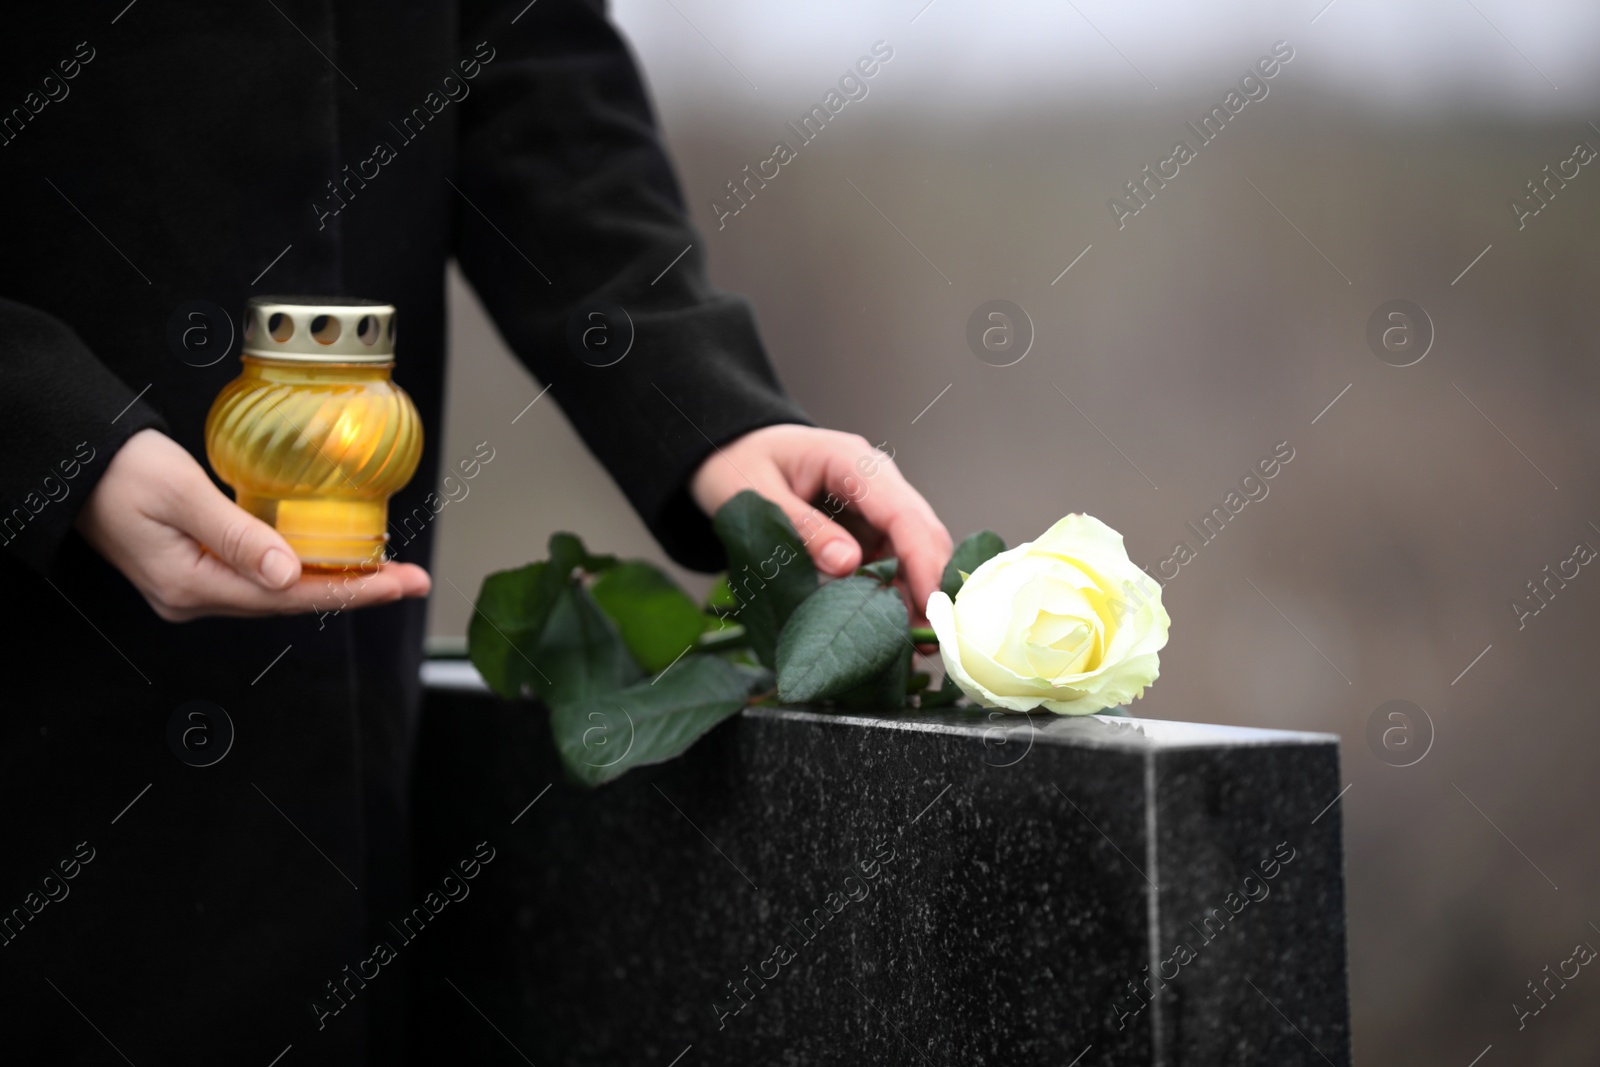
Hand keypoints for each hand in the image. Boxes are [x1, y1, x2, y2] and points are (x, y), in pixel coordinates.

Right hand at [76, 429, 429, 621]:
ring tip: (387, 573)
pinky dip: (304, 570)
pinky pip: (262, 578)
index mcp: (191, 586)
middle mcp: (195, 597)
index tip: (401, 584)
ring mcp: (195, 588)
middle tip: (412, 580)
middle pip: (292, 601)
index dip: (352, 591)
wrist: (75, 463)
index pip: (290, 598)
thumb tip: (290, 575)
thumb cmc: (121, 469)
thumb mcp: (181, 494)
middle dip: (355, 590)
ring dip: (334, 582)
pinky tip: (334, 561)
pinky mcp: (196, 570)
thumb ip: (236, 535)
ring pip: (280, 593)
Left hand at [690, 425, 951, 623]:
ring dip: (917, 596)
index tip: (929, 605)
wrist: (731, 452)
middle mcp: (875, 482)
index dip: (922, 561)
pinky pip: (893, 562)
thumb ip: (802, 528)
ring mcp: (874, 506)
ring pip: (914, 552)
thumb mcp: (755, 494)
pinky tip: (896, 628)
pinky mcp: (867, 529)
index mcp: (851, 461)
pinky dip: (897, 594)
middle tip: (931, 639)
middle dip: (930, 585)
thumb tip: (849, 565)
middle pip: (921, 533)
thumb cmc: (738, 465)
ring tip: (916, 646)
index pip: (903, 513)